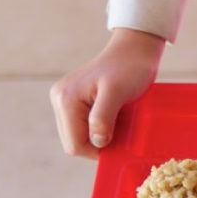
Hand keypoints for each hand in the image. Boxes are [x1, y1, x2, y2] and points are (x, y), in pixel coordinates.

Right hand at [50, 28, 164, 158]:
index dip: (97, 149)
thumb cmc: (130, 67)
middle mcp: (60, 99)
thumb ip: (103, 118)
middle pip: (74, 142)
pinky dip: (100, 127)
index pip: (74, 144)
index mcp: (65, 99)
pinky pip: (84, 126)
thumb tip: (96, 143)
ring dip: (99, 134)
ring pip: (79, 136)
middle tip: (120, 127)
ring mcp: (66, 100)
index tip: (119, 139)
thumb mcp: (117, 92)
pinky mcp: (75, 101)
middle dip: (98, 141)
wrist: (136, 48)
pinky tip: (113, 116)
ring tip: (118, 118)